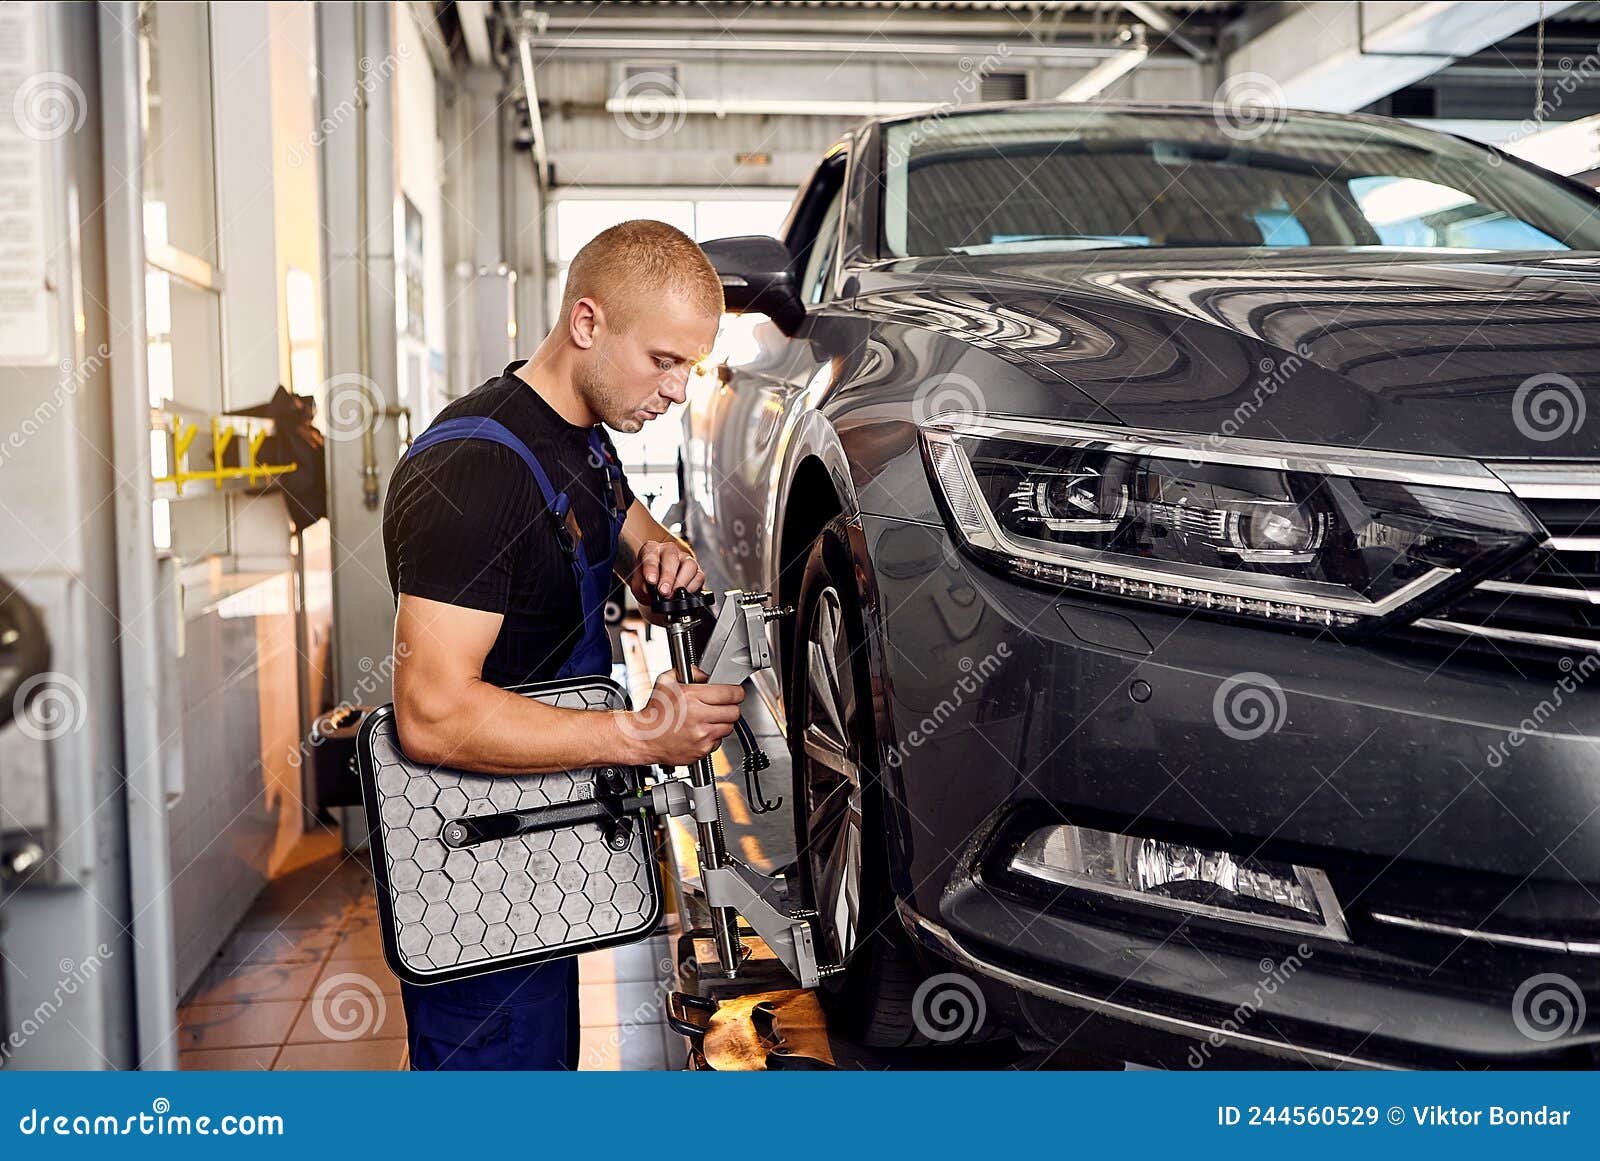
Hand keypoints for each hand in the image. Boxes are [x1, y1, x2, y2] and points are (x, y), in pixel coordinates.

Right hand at [612, 666, 743, 766]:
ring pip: (728, 728)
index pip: (731, 694)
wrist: (643, 738)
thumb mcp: (666, 681)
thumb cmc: (654, 711)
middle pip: (734, 712)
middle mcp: (698, 716)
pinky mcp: (701, 750)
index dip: (736, 692)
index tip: (736, 693)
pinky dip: (713, 738)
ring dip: (722, 723)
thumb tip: (706, 674)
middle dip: (730, 708)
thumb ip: (689, 672)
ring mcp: (701, 735)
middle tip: (722, 707)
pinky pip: (718, 742)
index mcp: (692, 696)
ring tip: (708, 720)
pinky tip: (700, 732)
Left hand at [630, 540, 703, 619]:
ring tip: (673, 596)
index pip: (650, 554)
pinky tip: (684, 595)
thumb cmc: (648, 585)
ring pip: (689, 565)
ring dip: (681, 582)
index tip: (651, 581)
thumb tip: (649, 589)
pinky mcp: (697, 571)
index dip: (651, 568)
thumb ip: (641, 586)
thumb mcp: (639, 586)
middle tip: (663, 591)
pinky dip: (691, 587)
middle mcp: (669, 551)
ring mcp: (685, 559)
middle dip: (667, 576)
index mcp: (651, 550)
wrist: (659, 593)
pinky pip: (698, 577)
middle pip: (671, 556)